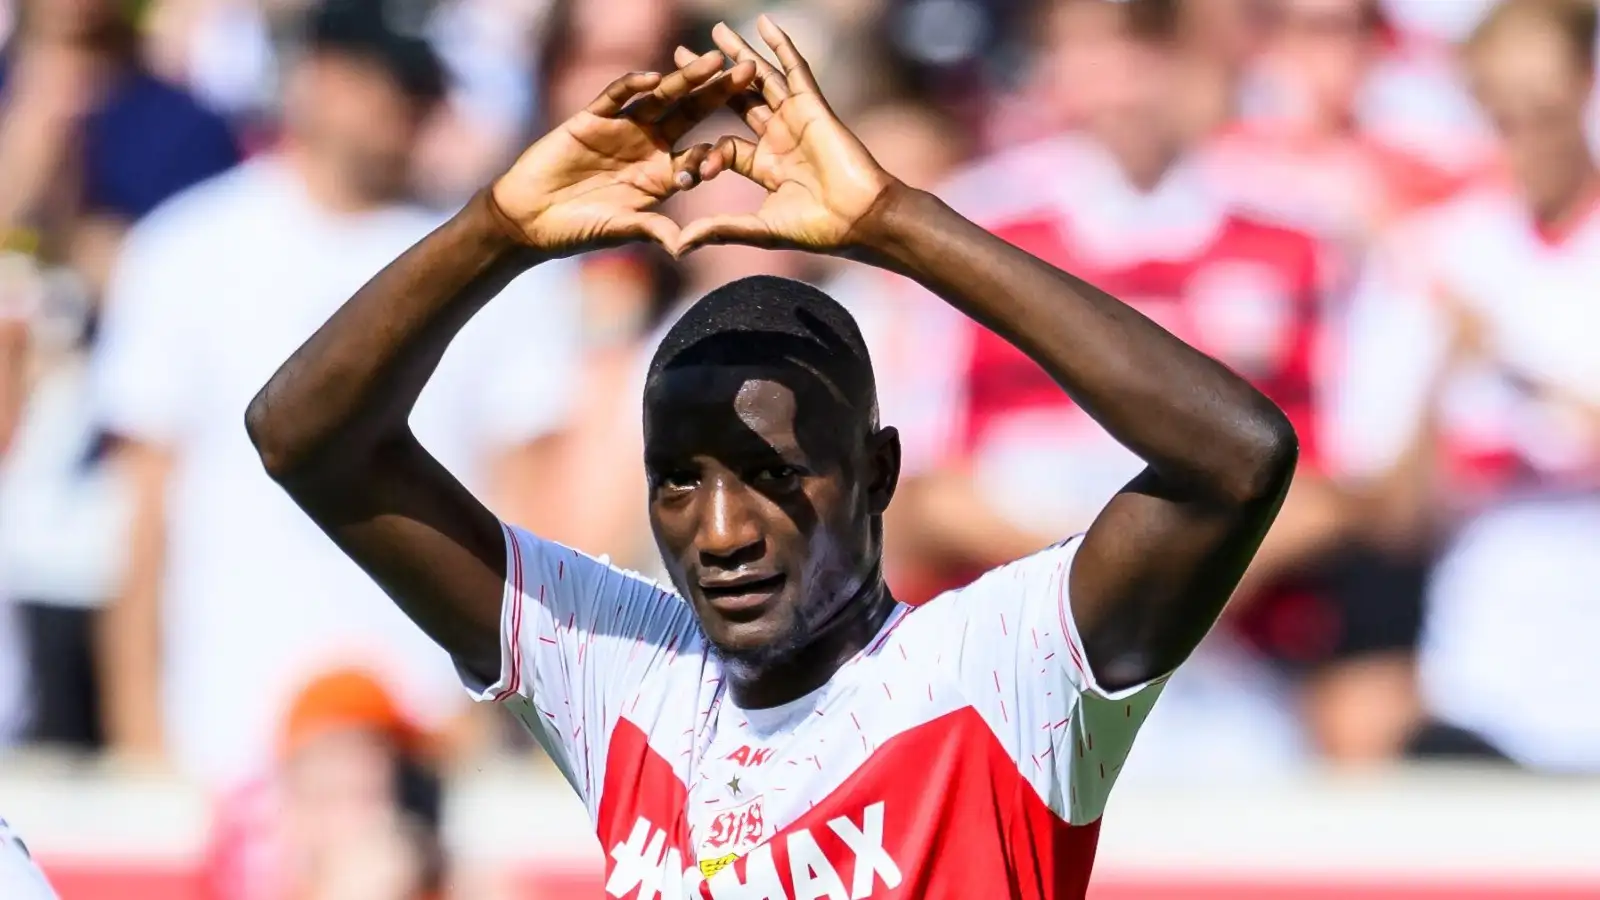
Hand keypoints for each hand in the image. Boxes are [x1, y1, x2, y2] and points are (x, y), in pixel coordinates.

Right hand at [490, 51, 755, 255]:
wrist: (530, 218)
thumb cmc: (577, 230)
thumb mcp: (622, 230)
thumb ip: (653, 230)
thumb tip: (685, 248)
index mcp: (663, 176)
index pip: (701, 156)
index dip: (723, 149)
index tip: (751, 140)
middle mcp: (648, 147)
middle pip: (691, 115)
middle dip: (719, 94)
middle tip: (750, 72)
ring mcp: (622, 129)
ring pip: (660, 98)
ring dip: (685, 78)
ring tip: (712, 61)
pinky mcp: (593, 118)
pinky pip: (616, 96)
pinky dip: (632, 85)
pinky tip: (653, 76)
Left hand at [675, 18, 900, 254]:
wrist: (861, 219)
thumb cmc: (818, 229)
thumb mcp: (761, 229)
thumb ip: (720, 231)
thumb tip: (678, 248)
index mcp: (765, 167)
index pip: (725, 148)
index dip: (706, 158)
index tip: (692, 173)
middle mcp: (778, 138)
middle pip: (738, 101)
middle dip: (710, 80)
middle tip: (681, 55)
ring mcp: (796, 120)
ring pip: (762, 79)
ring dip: (741, 54)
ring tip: (717, 30)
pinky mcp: (813, 107)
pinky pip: (795, 70)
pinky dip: (781, 46)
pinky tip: (764, 24)